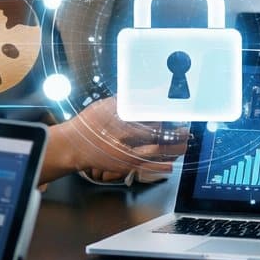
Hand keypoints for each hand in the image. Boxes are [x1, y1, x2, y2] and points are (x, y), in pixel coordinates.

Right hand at [49, 98, 189, 182]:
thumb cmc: (89, 125)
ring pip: (154, 152)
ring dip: (171, 149)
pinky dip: (159, 166)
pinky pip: (145, 167)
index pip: (149, 118)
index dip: (165, 118)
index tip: (177, 114)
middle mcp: (124, 139)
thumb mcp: (107, 106)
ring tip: (185, 144)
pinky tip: (171, 166)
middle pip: (156, 136)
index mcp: (120, 121)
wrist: (73, 147)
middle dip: (173, 134)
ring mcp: (125, 155)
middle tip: (186, 129)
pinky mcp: (124, 166)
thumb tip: (150, 92)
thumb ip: (127, 100)